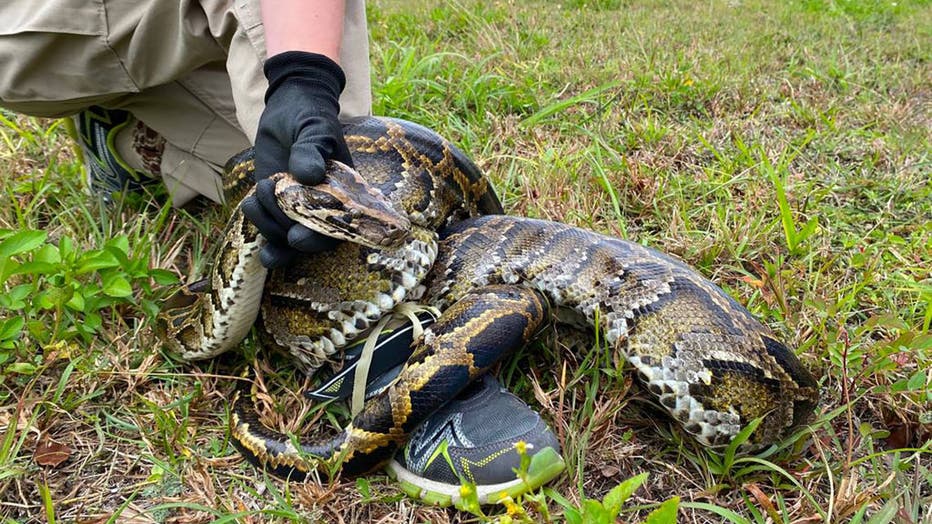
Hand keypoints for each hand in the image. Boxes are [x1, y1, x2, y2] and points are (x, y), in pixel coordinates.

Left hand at [241, 51, 350, 267]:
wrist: (289, 109)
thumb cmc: (310, 117)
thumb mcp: (314, 128)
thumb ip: (312, 150)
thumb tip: (310, 176)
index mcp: (344, 194)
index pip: (338, 229)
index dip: (319, 240)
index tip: (296, 238)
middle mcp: (324, 208)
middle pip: (311, 241)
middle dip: (288, 236)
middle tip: (272, 210)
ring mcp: (298, 210)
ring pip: (285, 238)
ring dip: (268, 224)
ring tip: (261, 189)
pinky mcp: (276, 206)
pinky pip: (268, 228)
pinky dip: (258, 224)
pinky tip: (251, 203)